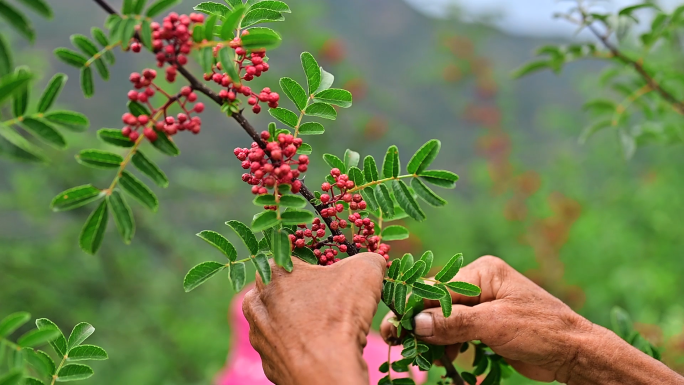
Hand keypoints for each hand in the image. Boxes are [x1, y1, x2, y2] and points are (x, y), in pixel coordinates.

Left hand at [242, 252, 386, 384]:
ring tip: (328, 325)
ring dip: (303, 318)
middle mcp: (256, 300)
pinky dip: (302, 343)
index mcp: (272, 271)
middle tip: (334, 299)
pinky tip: (321, 345)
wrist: (325, 370)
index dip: (318, 260)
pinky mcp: (267, 360)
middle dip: (309, 290)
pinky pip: (286, 344)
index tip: (335, 271)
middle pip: (286, 287)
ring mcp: (258, 333)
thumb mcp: (365, 271)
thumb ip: (369, 258)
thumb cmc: (339, 314)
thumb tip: (375, 260)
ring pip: (284, 317)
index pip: (294, 255)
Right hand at [381, 255, 593, 382]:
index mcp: (483, 273)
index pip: (438, 288)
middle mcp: (480, 284)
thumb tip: (417, 324)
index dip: (414, 307)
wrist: (574, 353)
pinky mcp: (485, 324)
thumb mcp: (496, 324)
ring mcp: (482, 304)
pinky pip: (455, 330)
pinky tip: (439, 357)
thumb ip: (455, 322)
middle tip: (396, 340)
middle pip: (437, 302)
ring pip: (443, 318)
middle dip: (419, 322)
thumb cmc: (541, 330)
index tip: (394, 325)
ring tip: (420, 354)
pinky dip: (445, 343)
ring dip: (431, 337)